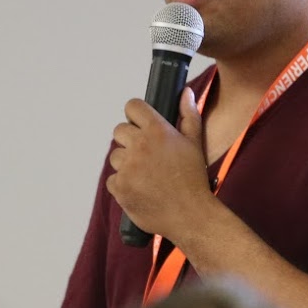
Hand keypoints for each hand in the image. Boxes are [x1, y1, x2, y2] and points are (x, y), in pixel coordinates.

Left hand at [107, 88, 211, 240]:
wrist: (190, 215)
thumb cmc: (194, 179)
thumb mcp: (195, 143)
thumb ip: (188, 114)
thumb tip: (186, 92)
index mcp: (158, 131)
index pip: (132, 107)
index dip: (136, 115)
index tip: (140, 125)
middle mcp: (140, 145)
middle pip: (119, 131)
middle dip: (130, 141)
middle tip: (147, 156)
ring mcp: (127, 167)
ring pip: (115, 157)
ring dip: (126, 164)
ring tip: (147, 176)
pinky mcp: (119, 187)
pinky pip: (112, 179)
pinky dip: (123, 185)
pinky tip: (141, 189)